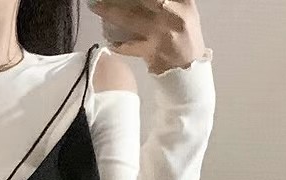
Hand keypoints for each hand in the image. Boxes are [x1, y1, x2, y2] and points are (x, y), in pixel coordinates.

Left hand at [90, 0, 205, 74]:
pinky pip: (129, 46)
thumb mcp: (184, 10)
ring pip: (131, 19)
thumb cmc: (184, 37)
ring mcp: (162, 33)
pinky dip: (118, 44)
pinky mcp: (153, 51)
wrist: (190, 68)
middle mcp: (173, 14)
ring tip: (95, 6)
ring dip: (110, 12)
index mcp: (183, 1)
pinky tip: (109, 40)